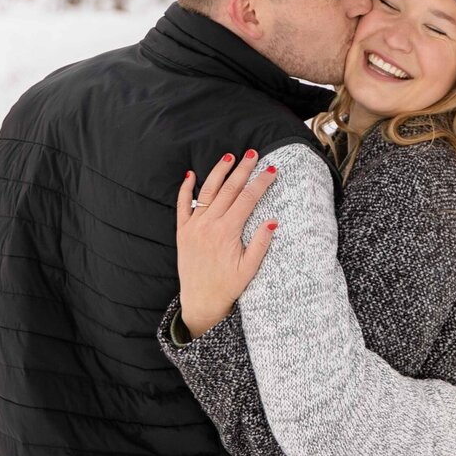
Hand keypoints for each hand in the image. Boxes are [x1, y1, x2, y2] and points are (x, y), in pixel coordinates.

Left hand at [176, 151, 279, 336]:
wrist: (200, 301)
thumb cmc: (227, 286)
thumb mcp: (249, 269)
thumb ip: (261, 244)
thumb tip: (273, 220)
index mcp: (227, 232)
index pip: (247, 199)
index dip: (260, 183)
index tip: (271, 170)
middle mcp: (209, 225)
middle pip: (229, 190)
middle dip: (242, 170)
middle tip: (253, 154)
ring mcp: (194, 227)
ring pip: (207, 192)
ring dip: (219, 172)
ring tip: (229, 156)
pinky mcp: (182, 232)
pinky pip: (182, 206)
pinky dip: (185, 189)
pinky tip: (191, 174)